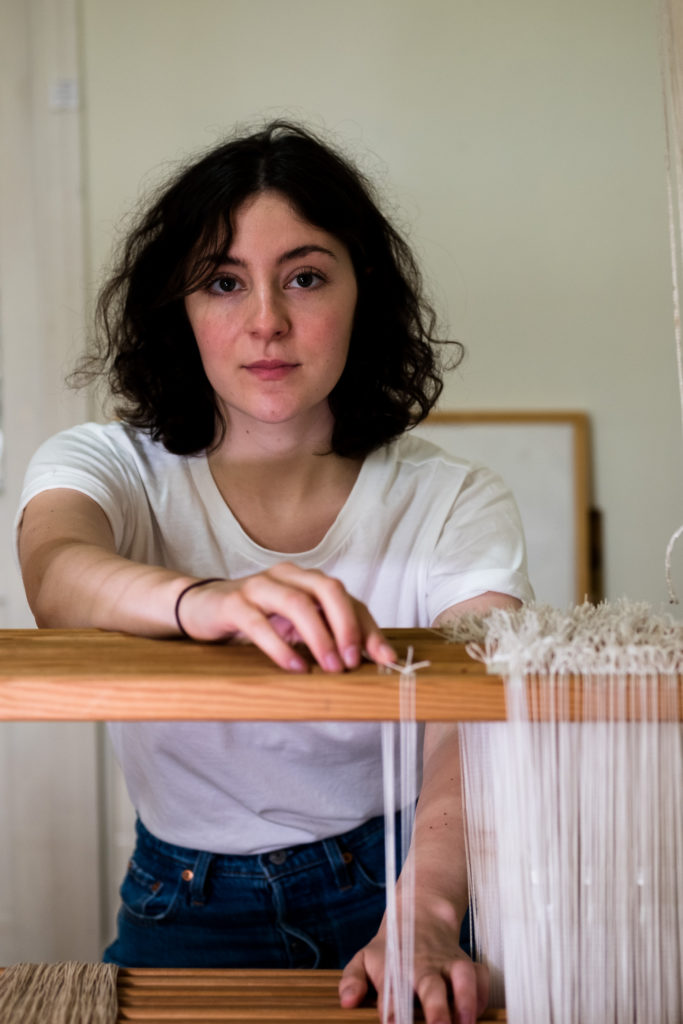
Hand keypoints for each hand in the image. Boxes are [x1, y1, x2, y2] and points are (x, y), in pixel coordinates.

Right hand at [176, 562, 395, 671]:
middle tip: (353, 661)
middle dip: (346, 626)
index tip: (385, 657)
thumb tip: (367, 661)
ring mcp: (258, 587)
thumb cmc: (256, 617)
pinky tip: (294, 666)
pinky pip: (259, 623)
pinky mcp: (233, 604)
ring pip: (297, 604)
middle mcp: (287, 576)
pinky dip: (280, 646)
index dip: (368, 628)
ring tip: (330, 667)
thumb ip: (326, 634)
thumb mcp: (294, 625)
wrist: (200, 607)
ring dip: (318, 637)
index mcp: (307, 580)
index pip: (348, 599)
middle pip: (328, 589)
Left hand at [338, 901, 488, 1023]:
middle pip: (431, 985)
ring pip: (462, 976)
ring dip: (466, 999)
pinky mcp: (468, 964)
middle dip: (435, 1008)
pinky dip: (484, 994)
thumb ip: (353, 980)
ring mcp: (448, 964)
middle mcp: (423, 966)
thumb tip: (348, 1002)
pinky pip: (481, 977)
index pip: (392, 989)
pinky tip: (479, 1014)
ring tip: (466, 1022)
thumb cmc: (390, 949)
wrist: (420, 914)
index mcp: (395, 968)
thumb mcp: (365, 959)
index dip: (392, 1008)